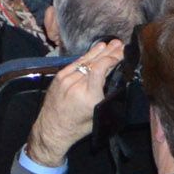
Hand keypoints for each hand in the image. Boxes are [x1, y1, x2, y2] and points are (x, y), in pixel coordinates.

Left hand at [24, 38, 120, 168]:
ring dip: (99, 52)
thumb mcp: (98, 114)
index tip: (121, 54)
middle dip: (109, 52)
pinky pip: (75, 63)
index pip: (100, 70)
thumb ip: (106, 95)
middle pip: (95, 63)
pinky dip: (86, 57)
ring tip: (110, 44)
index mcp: (89, 97)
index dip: (111, 59)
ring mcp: (66, 79)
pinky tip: (95, 50)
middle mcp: (76, 86)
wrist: (52, 128)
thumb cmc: (78, 126)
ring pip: (85, 61)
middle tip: (120, 44)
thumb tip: (116, 76)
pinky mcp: (59, 77)